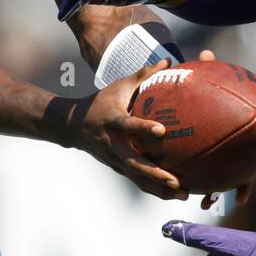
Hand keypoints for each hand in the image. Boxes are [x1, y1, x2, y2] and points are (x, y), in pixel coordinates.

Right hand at [71, 60, 187, 200]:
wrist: (72, 126)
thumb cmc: (101, 101)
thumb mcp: (119, 86)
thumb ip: (143, 74)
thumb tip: (168, 61)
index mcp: (113, 121)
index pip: (128, 125)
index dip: (143, 128)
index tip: (162, 131)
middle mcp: (113, 144)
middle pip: (134, 163)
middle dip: (155, 174)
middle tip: (176, 181)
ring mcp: (114, 159)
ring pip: (137, 177)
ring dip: (159, 188)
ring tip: (183, 195)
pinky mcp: (117, 167)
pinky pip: (137, 180)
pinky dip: (154, 189)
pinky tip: (173, 195)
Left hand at [191, 50, 255, 210]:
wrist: (190, 98)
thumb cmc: (202, 88)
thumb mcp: (204, 79)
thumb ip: (206, 69)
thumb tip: (207, 53)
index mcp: (241, 130)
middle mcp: (235, 147)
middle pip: (245, 170)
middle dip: (245, 184)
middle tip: (242, 196)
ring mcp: (220, 156)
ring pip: (222, 179)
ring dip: (216, 193)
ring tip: (206, 203)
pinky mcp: (200, 160)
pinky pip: (198, 176)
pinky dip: (192, 184)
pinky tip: (179, 191)